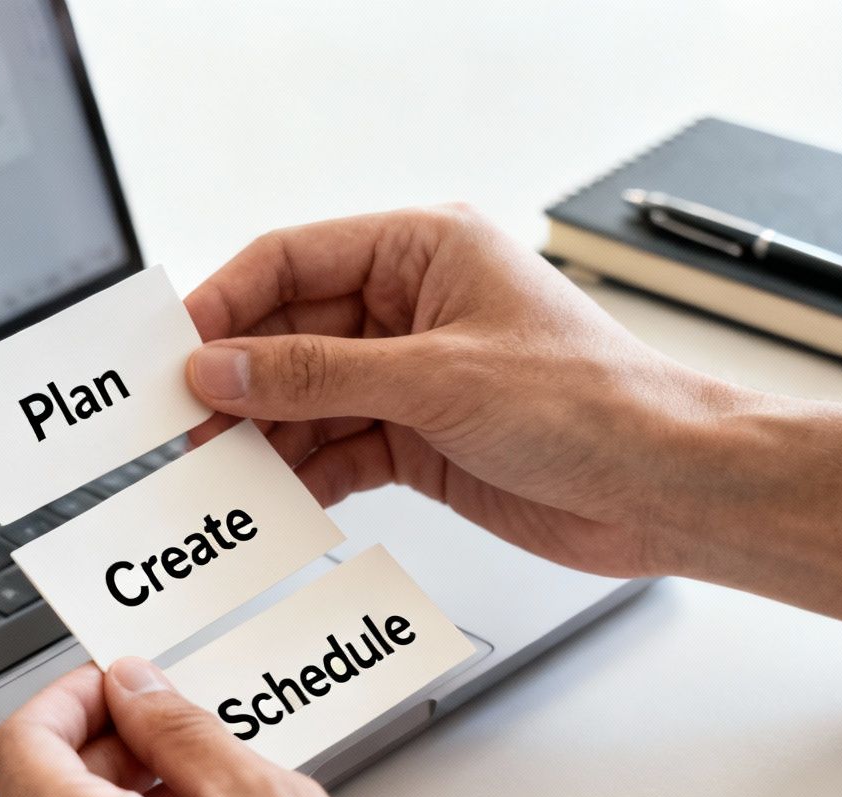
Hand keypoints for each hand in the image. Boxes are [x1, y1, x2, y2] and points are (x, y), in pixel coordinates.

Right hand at [183, 204, 744, 577]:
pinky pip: (336, 450)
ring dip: (264, 439)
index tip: (175, 352)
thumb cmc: (595, 404)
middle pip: (289, 335)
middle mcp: (412, 307)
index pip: (291, 260)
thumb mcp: (435, 380)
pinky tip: (275, 501)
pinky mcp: (419, 439)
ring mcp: (412, 375)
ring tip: (220, 475)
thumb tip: (223, 370)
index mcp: (423, 250)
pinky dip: (303, 477)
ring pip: (306, 400)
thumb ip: (317, 376)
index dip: (225, 304)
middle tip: (183, 428)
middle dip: (238, 384)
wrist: (666, 487)